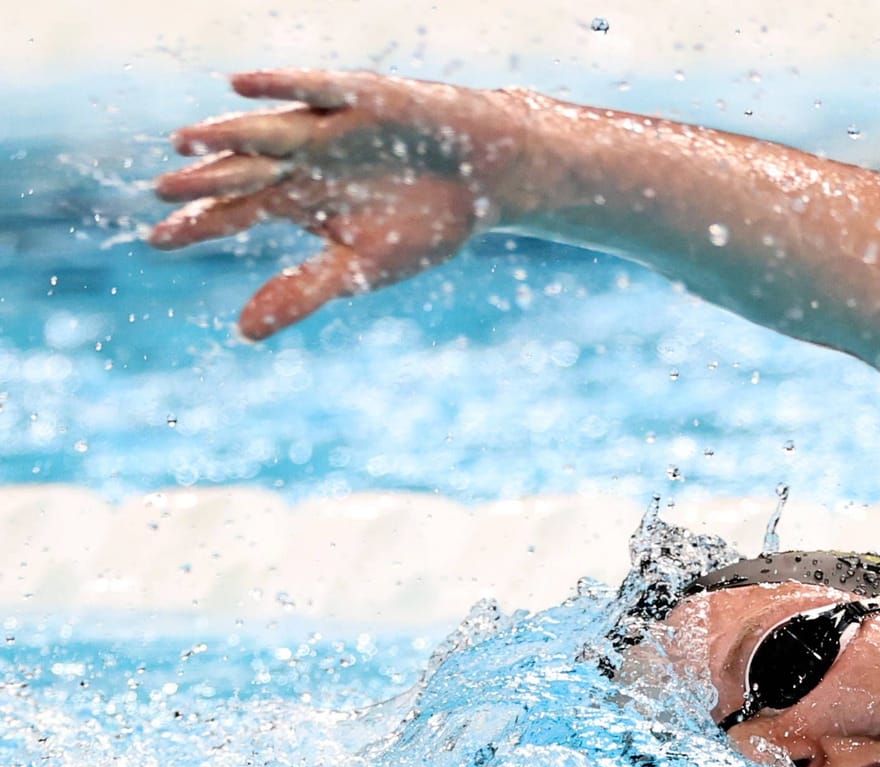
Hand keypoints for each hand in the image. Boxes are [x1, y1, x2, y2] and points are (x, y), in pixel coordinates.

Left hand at [151, 70, 537, 339]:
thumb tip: (242, 334)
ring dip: (227, 134)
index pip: (235, 212)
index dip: (197, 224)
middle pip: (242, 171)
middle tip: (161, 190)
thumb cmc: (428, 222)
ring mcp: (328, 127)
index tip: (156, 241)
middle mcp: (303, 160)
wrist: (489, 177)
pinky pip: (314, 88)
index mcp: (299, 200)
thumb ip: (301, 293)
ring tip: (185, 142)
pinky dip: (279, 86)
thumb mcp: (361, 268)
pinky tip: (239, 87)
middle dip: (204, 181)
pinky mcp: (360, 99)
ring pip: (268, 131)